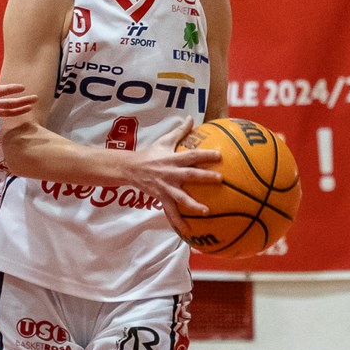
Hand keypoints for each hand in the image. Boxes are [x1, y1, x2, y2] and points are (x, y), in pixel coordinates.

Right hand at [125, 117, 221, 238]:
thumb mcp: (164, 140)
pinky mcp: (161, 198)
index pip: (191, 155)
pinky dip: (178, 222)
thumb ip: (180, 130)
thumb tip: (192, 117)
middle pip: (189, 176)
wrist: (130, 168)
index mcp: (173, 159)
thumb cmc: (150, 153)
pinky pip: (171, 212)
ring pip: (181, 198)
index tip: (220, 155)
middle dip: (204, 177)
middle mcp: (171, 173)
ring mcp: (166, 187)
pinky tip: (188, 231)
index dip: (205, 154)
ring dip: (194, 205)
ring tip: (207, 211)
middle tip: (220, 180)